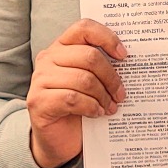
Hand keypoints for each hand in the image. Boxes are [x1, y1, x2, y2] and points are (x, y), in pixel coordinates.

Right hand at [27, 20, 127, 167]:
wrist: (57, 139)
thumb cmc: (78, 107)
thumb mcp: (89, 81)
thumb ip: (99, 67)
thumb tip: (128, 60)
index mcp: (61, 47)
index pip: (84, 28)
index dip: (107, 38)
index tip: (123, 55)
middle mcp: (48, 58)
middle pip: (89, 56)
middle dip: (111, 77)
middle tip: (121, 94)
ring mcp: (40, 79)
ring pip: (83, 79)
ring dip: (103, 95)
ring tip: (111, 106)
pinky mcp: (38, 101)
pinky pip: (72, 98)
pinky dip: (91, 106)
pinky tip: (97, 112)